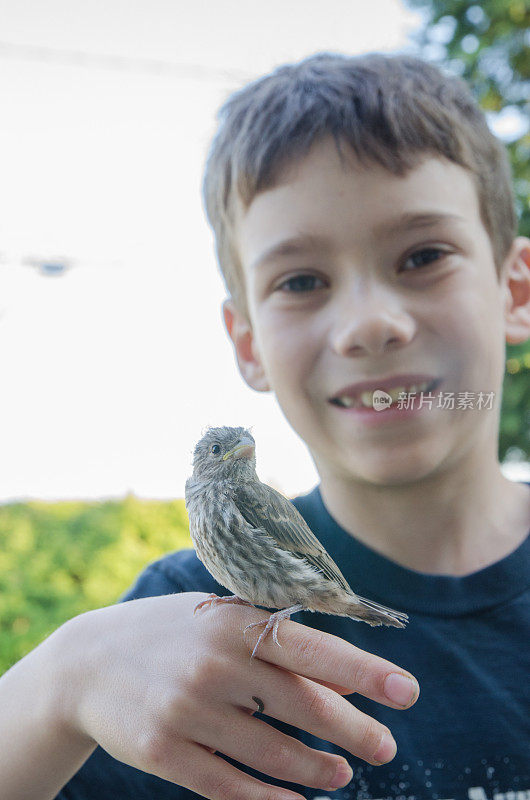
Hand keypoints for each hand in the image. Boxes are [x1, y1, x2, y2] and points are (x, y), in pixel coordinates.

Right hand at [61, 591, 418, 799]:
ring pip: (271, 753)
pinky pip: (229, 785)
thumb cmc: (170, 634)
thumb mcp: (219, 621)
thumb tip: (346, 681)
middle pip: (299, 706)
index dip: (363, 672)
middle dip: (352, 731)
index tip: (407, 692)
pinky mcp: (163, 751)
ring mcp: (186, 711)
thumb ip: (277, 646)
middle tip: (385, 748)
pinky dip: (269, 798)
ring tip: (341, 773)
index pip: (310, 649)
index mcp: (230, 624)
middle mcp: (212, 666)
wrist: (85, 664)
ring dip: (315, 768)